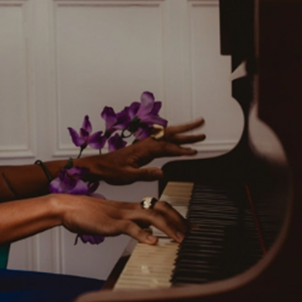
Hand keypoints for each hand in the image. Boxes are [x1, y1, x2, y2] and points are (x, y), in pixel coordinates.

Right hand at [52, 194, 187, 243]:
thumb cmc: (87, 214)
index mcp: (131, 207)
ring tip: (180, 239)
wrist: (68, 207)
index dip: (177, 216)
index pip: (160, 206)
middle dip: (180, 220)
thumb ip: (132, 225)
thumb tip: (148, 234)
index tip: (191, 226)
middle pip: (161, 208)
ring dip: (168, 227)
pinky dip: (143, 235)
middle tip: (193, 232)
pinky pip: (130, 227)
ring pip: (151, 216)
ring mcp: (121, 214)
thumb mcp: (114, 220)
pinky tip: (153, 242)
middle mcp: (130, 208)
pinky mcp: (112, 223)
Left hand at [78, 118, 204, 185]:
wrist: (98, 167)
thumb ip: (145, 174)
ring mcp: (145, 144)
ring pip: (168, 135)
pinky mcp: (144, 148)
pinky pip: (163, 141)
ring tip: (198, 131)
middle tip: (202, 125)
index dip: (181, 149)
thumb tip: (162, 172)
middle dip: (187, 129)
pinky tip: (179, 140)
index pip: (167, 147)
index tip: (193, 151)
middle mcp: (146, 143)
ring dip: (183, 132)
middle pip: (170, 133)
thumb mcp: (128, 176)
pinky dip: (174, 139)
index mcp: (143, 149)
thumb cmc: (111, 171)